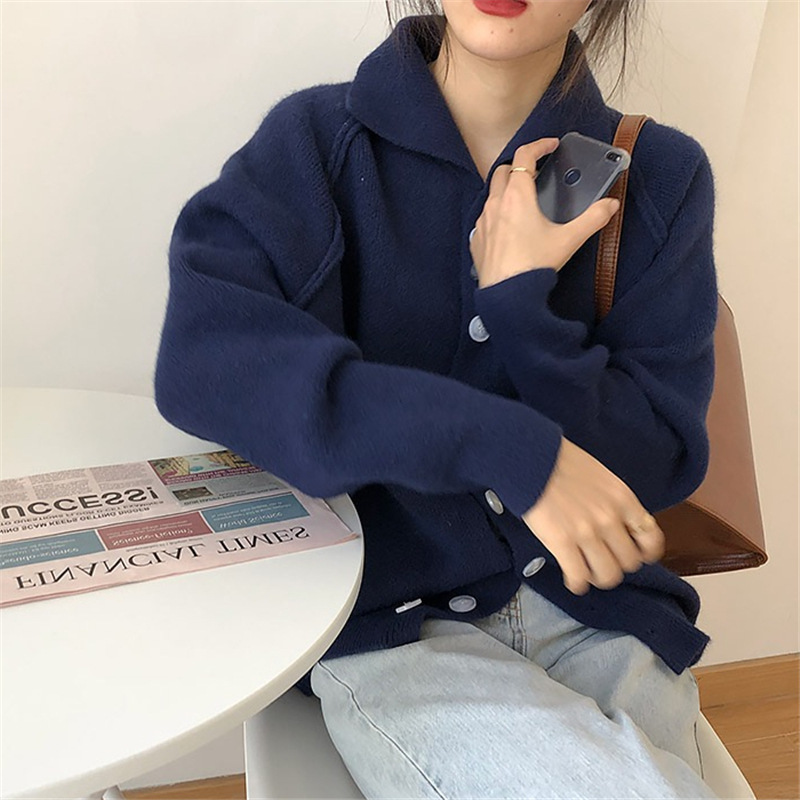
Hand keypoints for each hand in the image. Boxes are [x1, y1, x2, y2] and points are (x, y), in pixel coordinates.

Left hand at [469, 138, 620, 288]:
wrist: (507, 296)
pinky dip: (496, 214)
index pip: (524, 157)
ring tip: (524, 201)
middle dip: (519, 166)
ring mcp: (482, 222)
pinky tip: (508, 227)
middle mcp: (495, 204)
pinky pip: (484, 218)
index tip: (550, 146)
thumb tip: (610, 206)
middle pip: (503, 171)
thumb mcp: (569, 240)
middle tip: (536, 173)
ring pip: (491, 194)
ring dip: (506, 190)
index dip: (538, 145)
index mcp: (517, 197)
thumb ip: (593, 219)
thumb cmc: (533, 266)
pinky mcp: (476, 239)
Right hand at [522, 436, 665, 594]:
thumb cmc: (558, 461)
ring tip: (586, 570)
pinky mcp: (562, 542)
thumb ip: (612, 500)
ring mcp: (587, 532)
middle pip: (629, 562)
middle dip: (616, 564)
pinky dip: (576, 583)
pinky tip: (572, 578)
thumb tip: (616, 522)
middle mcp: (610, 518)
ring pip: (607, 575)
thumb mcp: (599, 475)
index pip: (650, 539)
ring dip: (597, 576)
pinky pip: (579, 577)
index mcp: (622, 499)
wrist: (530, 457)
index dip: (645, 553)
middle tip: (603, 561)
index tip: (636, 555)